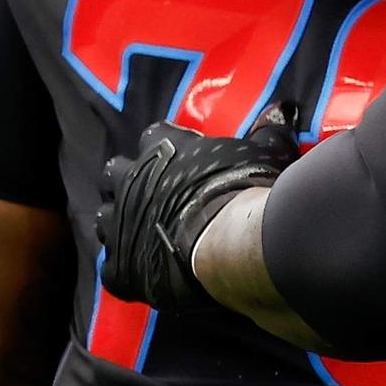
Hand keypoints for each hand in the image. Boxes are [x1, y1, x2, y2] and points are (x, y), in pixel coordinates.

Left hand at [93, 101, 297, 309]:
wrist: (235, 242)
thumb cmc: (248, 189)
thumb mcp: (266, 151)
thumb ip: (266, 131)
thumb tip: (281, 110)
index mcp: (160, 146)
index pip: (153, 137)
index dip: (168, 150)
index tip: (186, 161)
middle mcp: (128, 180)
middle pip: (115, 174)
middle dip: (130, 183)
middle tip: (159, 199)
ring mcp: (118, 225)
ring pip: (104, 220)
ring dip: (123, 225)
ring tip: (152, 237)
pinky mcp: (120, 268)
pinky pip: (114, 270)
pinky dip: (131, 272)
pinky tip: (153, 275)